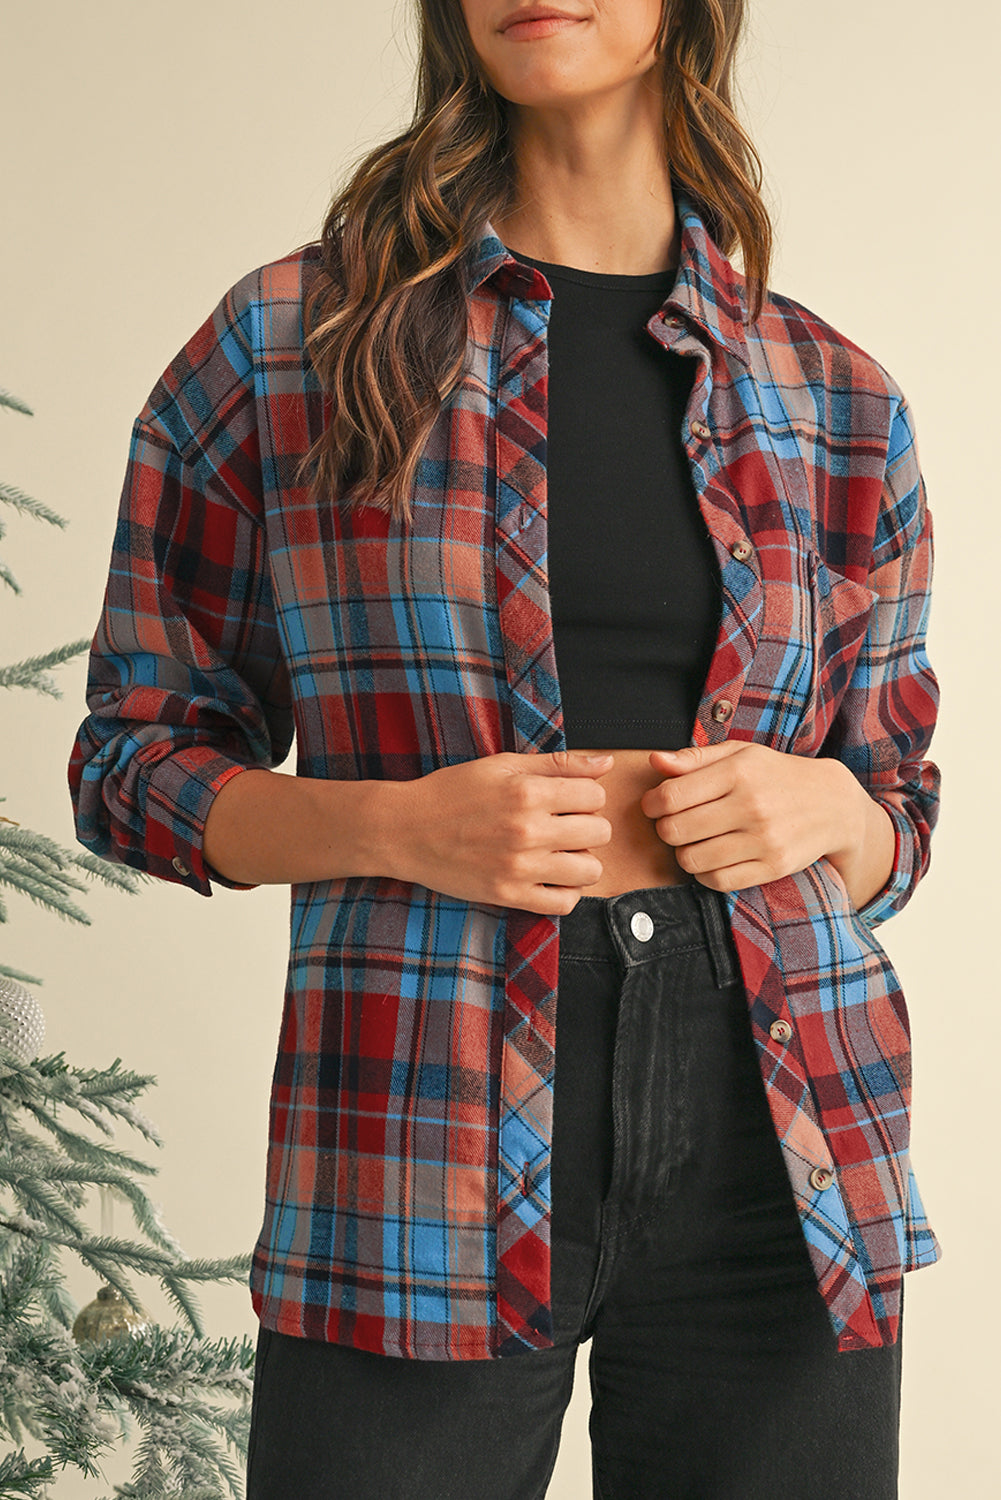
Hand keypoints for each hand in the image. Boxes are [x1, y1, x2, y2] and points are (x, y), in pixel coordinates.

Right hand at [396, 751, 614, 914]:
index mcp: (527, 792)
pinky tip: (551, 876)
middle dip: (588, 825)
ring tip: (560, 851)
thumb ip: (557, 764)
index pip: (595, 794)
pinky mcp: (509, 895)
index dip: (586, 794)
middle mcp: (527, 831)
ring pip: (590, 870)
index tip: (568, 798)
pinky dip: (566, 891)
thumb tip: (605, 763)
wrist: (405, 830)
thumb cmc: (452, 793)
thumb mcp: (502, 765)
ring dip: (582, 860)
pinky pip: (564, 903)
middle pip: (600, 832)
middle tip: (564, 824)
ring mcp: (520, 867)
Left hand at [639, 742, 892, 904]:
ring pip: (692, 860)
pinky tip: (711, 859)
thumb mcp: (739, 754)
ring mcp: (763, 839)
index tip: (654, 805)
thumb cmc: (775, 776)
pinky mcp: (773, 866)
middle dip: (666, 829)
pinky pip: (718, 881)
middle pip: (676, 830)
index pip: (670, 796)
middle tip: (674, 824)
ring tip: (694, 841)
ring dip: (683, 853)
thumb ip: (694, 758)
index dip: (651, 804)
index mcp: (738, 772)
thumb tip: (654, 761)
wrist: (832, 803)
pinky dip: (704, 874)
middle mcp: (751, 805)